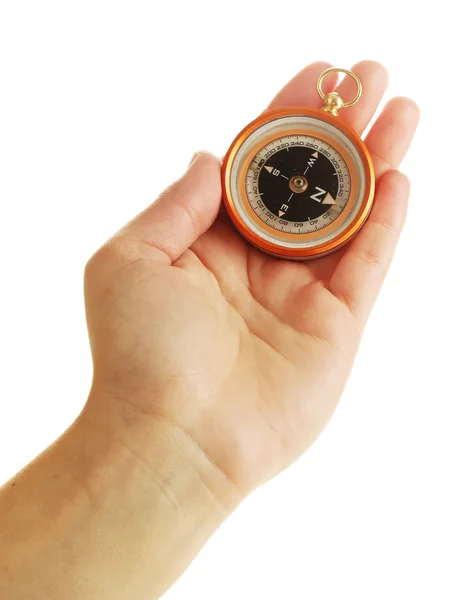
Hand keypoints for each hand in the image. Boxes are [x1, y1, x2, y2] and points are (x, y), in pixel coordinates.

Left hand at [84, 60, 418, 496]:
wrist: (172, 441)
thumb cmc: (137, 353)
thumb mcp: (132, 258)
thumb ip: (176, 204)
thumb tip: (213, 155)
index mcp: (211, 242)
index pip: (257, 166)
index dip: (287, 118)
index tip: (317, 76)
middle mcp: (259, 263)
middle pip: (310, 183)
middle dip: (341, 130)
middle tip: (372, 78)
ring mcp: (301, 294)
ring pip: (348, 215)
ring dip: (375, 162)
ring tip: (402, 111)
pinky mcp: (335, 327)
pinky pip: (367, 263)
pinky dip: (385, 222)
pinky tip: (398, 178)